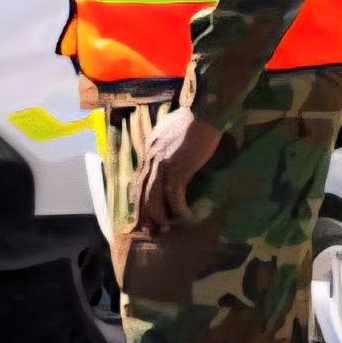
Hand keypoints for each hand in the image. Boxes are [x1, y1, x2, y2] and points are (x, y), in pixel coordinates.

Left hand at [133, 107, 224, 228]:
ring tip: (168, 229)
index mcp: (148, 151)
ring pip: (155, 198)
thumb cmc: (193, 120)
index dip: (139, 198)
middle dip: (144, 214)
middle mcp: (150, 160)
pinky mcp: (178, 170)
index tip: (140, 214)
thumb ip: (166, 143)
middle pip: (142, 193)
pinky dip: (181, 210)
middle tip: (149, 231)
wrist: (203, 112)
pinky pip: (175, 197)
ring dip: (162, 216)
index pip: (138, 180)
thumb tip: (170, 152)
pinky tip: (189, 218)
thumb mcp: (170, 132)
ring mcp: (162, 165)